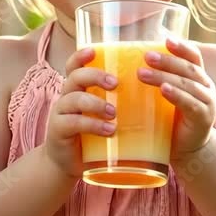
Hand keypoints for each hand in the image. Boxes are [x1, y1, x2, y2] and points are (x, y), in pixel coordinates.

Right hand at [43, 47, 116, 178]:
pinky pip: (73, 123)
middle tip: (116, 83)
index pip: (75, 65)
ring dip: (96, 103)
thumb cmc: (94, 135)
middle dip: (95, 76)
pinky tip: (108, 130)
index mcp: (78, 88)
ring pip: (73, 98)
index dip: (81, 55)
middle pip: (75, 77)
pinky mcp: (58, 131)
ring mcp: (60, 113)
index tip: (95, 50)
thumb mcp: (105, 114)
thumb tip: (156, 87)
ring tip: (114, 112)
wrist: (70, 164)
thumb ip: (119, 101)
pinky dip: (92, 125)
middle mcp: (67, 96)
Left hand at [137, 37, 215, 159]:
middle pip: (187, 68)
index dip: (181, 47)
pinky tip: (163, 89)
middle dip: (167, 60)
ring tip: (142, 74)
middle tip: (146, 56)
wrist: (187, 149)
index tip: (165, 39)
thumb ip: (159, 80)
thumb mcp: (167, 95)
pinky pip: (190, 103)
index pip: (193, 56)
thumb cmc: (172, 119)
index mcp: (198, 78)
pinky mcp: (202, 117)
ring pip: (186, 83)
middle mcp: (206, 86)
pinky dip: (176, 94)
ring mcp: (207, 102)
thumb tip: (129, 62)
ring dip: (164, 76)